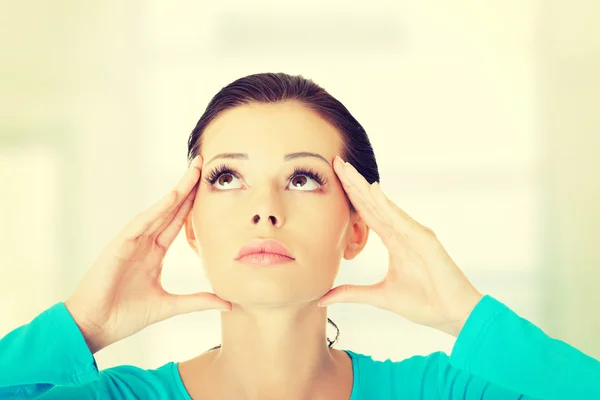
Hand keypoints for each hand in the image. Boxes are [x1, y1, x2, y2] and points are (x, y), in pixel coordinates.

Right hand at [64, 156, 230, 353]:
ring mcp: (131, 241)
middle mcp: (144, 242)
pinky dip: (158, 209)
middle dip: (187, 188)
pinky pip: (142, 222)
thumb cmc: (126, 316)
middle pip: (170, 209)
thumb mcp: (170, 306)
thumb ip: (198, 301)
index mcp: (154, 253)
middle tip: (202, 164)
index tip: (208, 187)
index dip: (192, 204)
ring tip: (193, 171)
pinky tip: (173, 196)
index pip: (178, 222)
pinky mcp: (119, 244)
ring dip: (177, 191)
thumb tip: (227, 303)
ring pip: (159, 211)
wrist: (95, 326)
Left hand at [317, 156, 482, 336]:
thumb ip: (351, 294)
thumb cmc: (423, 303)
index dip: (351, 195)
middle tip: (336, 161)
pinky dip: (387, 204)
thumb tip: (321, 299)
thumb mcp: (379, 297)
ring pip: (384, 206)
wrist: (453, 315)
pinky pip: (402, 219)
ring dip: (364, 187)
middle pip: (372, 203)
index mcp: (393, 241)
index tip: (334, 178)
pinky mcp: (425, 240)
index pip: (367, 213)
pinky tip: (372, 190)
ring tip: (347, 169)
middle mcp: (402, 232)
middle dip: (353, 183)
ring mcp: (414, 233)